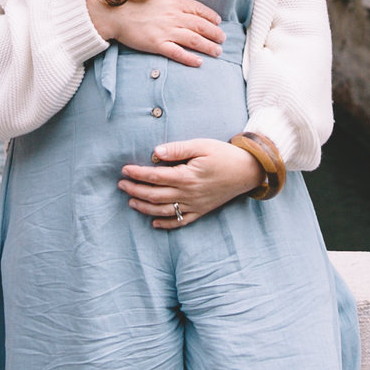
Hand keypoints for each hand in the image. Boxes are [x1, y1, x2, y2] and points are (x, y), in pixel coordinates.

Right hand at [85, 0, 222, 66]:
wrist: (112, 12)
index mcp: (174, 2)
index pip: (199, 9)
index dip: (211, 17)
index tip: (218, 22)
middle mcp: (174, 17)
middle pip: (201, 26)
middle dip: (215, 33)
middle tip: (223, 40)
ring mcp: (166, 31)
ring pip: (194, 40)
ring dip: (208, 47)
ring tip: (217, 52)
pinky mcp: (157, 44)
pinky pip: (177, 53)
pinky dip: (190, 58)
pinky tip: (199, 62)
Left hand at [120, 139, 262, 228]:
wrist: (248, 170)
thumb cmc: (224, 155)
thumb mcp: (202, 145)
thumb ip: (178, 149)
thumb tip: (156, 152)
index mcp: (187, 176)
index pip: (155, 177)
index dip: (137, 174)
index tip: (124, 170)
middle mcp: (189, 194)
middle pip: (155, 195)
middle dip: (135, 190)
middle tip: (121, 185)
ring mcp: (195, 205)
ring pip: (164, 211)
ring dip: (145, 207)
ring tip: (131, 201)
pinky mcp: (201, 211)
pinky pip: (181, 222)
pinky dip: (166, 224)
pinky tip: (154, 222)